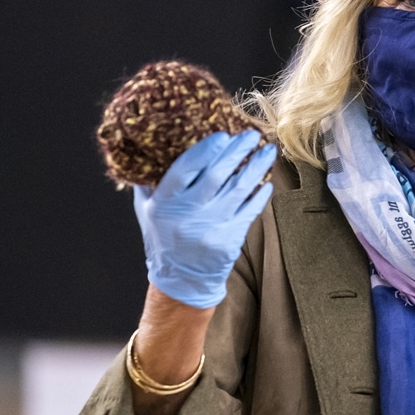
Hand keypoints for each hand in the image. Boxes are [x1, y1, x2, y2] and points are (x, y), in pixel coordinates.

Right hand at [133, 131, 275, 308]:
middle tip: (252, 135)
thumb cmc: (164, 238)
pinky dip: (260, 195)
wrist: (181, 279)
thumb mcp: (147, 210)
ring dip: (256, 167)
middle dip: (238, 151)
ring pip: (239, 190)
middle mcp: (187, 215)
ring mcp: (211, 228)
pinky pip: (250, 211)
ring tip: (268, 151)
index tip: (223, 135)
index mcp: (164, 203)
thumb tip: (157, 147)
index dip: (206, 150)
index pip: (185, 169)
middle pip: (217, 175)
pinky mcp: (230, 239)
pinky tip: (266, 182)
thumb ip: (150, 182)